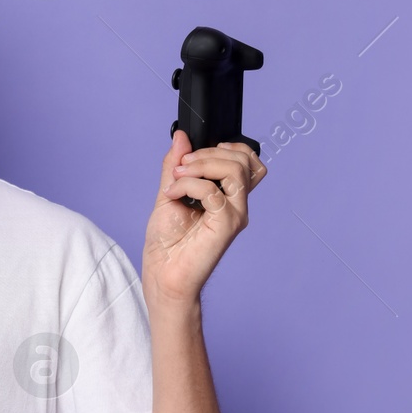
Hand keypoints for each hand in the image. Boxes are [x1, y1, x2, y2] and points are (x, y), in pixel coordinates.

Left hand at [142, 129, 266, 305]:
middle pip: (244, 160)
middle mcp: (236, 204)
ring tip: (177, 177)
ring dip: (200, 165)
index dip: (226, 147)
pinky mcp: (226, 225)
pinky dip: (188, 185)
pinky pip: (213, 192)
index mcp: (227, 195)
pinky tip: (172, 195)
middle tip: (181, 167)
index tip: (193, 154)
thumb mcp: (169, 192)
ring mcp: (234, 214)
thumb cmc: (167, 242)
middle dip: (208, 153)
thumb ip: (176, 166)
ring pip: (235, 170)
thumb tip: (181, 137)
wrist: (163, 274)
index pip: (248, 160)